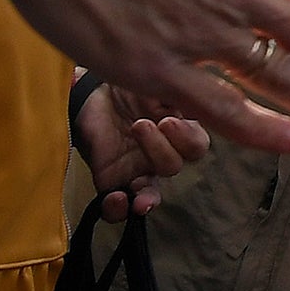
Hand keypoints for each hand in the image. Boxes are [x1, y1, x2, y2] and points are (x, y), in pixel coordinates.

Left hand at [77, 84, 209, 219]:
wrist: (88, 91)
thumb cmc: (126, 83)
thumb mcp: (155, 81)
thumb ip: (178, 89)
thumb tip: (201, 90)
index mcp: (178, 130)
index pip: (195, 146)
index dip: (187, 138)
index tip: (169, 120)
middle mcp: (162, 154)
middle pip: (175, 166)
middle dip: (162, 149)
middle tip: (142, 125)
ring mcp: (137, 171)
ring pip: (152, 191)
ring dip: (145, 178)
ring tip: (133, 152)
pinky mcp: (112, 182)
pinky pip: (119, 208)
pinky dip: (119, 209)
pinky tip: (117, 199)